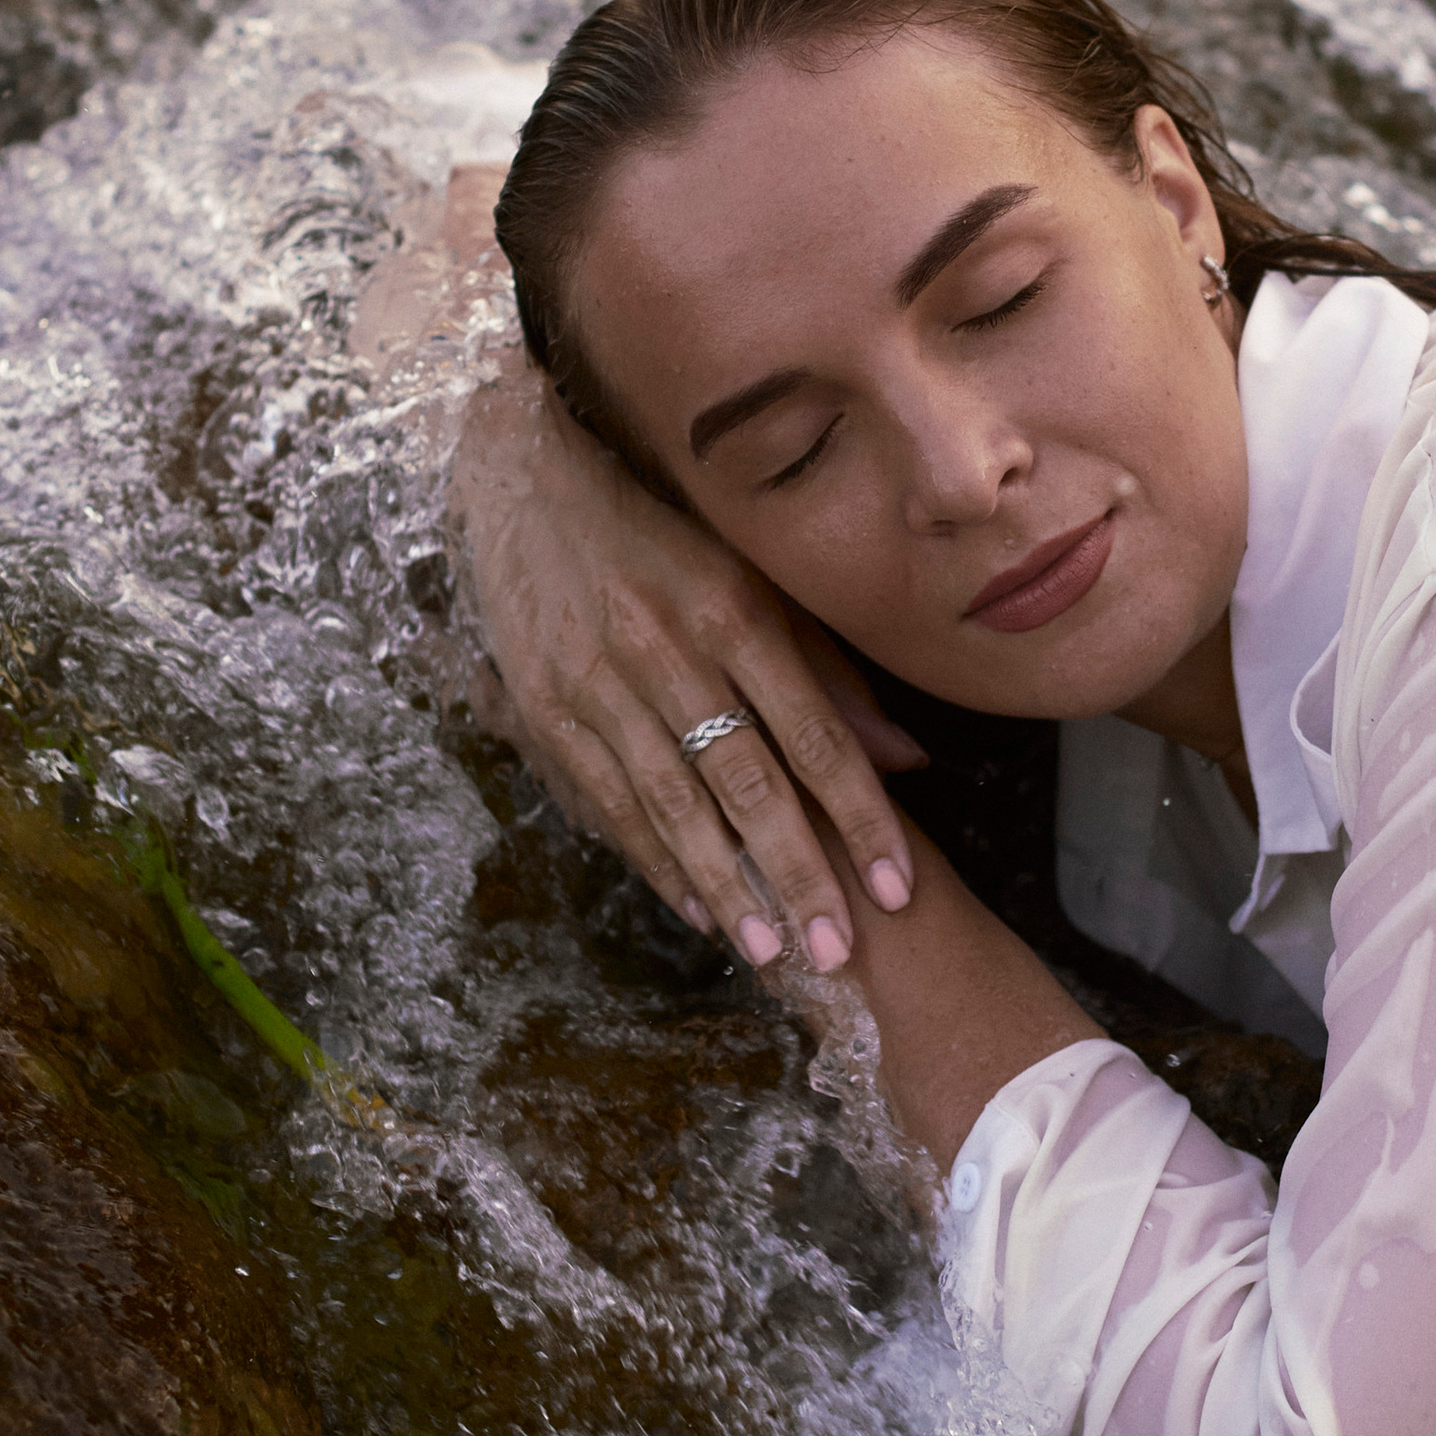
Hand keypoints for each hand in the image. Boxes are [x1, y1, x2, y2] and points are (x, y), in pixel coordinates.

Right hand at [446, 350, 925, 969]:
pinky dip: (654, 859)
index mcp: (735, 609)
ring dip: (726, 886)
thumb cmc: (665, 533)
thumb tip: (908, 762)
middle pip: (748, 780)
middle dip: (797, 874)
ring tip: (772, 952)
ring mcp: (601, 683)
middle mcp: (670, 648)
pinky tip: (695, 907)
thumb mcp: (759, 580)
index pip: (815, 732)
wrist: (527, 482)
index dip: (861, 815)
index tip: (899, 887)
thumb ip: (832, 670)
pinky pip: (609, 800)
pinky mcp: (547, 708)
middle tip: (840, 953)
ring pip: (675, 803)